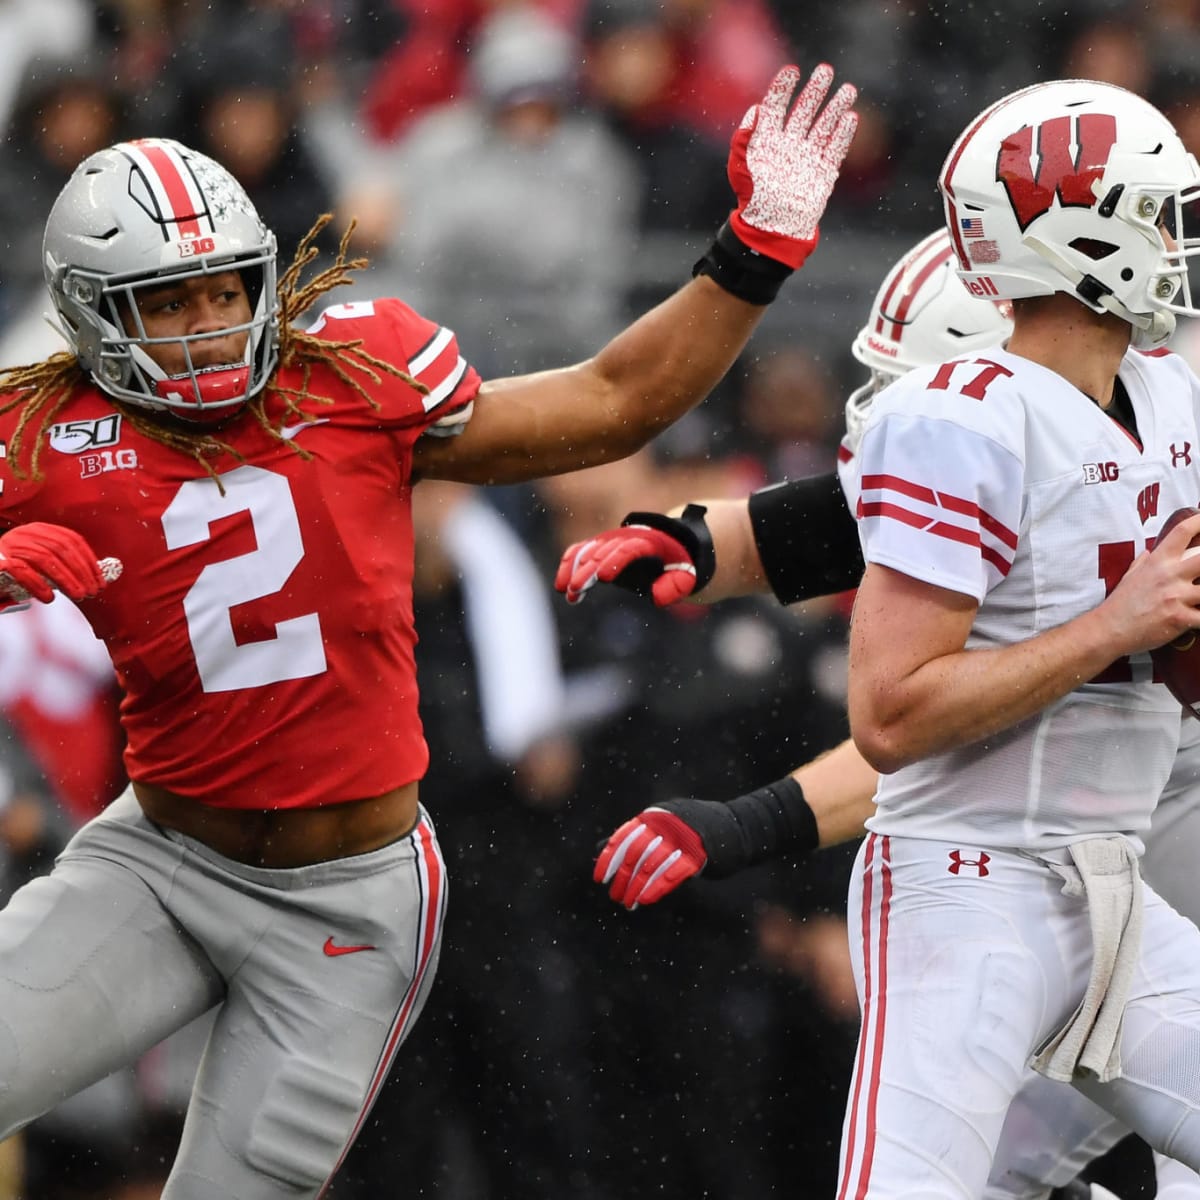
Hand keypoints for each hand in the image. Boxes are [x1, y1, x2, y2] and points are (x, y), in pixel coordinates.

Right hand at [0, 523, 111, 604]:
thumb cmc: (17, 572)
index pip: (72, 539)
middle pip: (61, 548)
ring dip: (65, 579)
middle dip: (81, 571)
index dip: (89, 560)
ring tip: (78, 595)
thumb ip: (65, 567)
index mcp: (40, 530)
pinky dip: (38, 584)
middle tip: (92, 591)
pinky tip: (48, 598)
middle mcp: (26, 533)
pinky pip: (21, 570)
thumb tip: (98, 578)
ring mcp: (10, 544)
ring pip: (44, 558)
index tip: (100, 580)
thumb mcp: (43, 564)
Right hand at [555, 525, 696, 606]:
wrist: (666, 543)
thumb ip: (674, 587)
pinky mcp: (598, 545)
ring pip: (586, 551)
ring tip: (564, 591)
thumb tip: (656, 598)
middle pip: (602, 552)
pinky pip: (579, 550)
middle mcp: (623, 538)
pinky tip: (560, 585)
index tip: (601, 578)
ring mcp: (608, 540)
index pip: (628, 550)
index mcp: (647, 543)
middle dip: (586, 571)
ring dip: (573, 570)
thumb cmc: (676, 563)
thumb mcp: (684, 576)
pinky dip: (567, 564)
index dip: (614, 562)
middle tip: (574, 590)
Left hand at [594, 807, 708, 909]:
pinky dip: (656, 888)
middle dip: (622, 878)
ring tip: (629, 903)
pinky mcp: (697, 856)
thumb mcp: (658, 827)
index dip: (609, 860)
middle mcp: (664, 825)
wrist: (727, 827)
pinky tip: (646, 900)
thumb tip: (599, 850)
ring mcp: (681, 840)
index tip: (599, 879)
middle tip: (615, 896)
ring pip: (650, 866)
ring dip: (636, 887)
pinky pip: (671, 874)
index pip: (622, 838)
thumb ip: (631, 836)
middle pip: (635, 854)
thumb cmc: (684, 831)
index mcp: (651, 817)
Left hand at [727, 63, 857, 268]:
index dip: (783, 88)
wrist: (773, 227)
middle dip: (815, 90)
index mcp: (767, 141)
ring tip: (847, 89)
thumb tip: (755, 109)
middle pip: (804, 111)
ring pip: (823, 126)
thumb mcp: (740, 167)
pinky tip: (850, 117)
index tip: (792, 71)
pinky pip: (835, 149)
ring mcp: (807, 157)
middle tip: (825, 70)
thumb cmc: (753, 198)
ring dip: (835, 107)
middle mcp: (789, 145)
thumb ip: (743, 139)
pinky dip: (843, 134)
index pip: (776, 106)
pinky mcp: (823, 172)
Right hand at [1101, 511, 1199, 655]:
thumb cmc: (1119, 604)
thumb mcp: (1130, 576)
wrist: (1108, 629)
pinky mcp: (1180, 619)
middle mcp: (1169, 575)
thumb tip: (1149, 552)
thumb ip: (1143, 562)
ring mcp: (1176, 597)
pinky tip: (1198, 615)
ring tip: (1198, 596)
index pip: (1183, 532)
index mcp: (1158, 561)